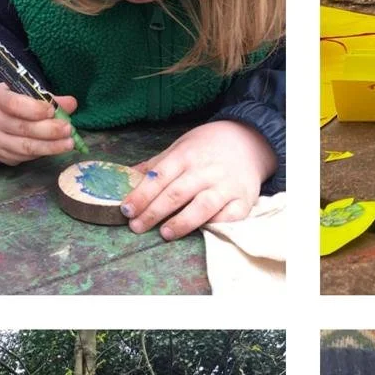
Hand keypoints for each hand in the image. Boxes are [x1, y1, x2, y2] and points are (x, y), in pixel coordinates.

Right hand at [0, 84, 79, 164]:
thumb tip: (71, 103)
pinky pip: (25, 157)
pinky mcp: (3, 156)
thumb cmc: (12, 103)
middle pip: (23, 128)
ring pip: (26, 147)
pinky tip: (55, 149)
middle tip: (68, 129)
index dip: (35, 109)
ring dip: (51, 147)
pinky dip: (43, 153)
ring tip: (69, 143)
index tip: (52, 111)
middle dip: (49, 130)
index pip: (14, 105)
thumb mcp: (25, 93)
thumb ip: (48, 98)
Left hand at [122, 119, 275, 240]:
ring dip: (182, 222)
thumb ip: (156, 165)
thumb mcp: (180, 147)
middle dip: (154, 212)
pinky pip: (229, 217)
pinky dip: (215, 225)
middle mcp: (206, 170)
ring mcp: (226, 185)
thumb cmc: (208, 147)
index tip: (127, 210)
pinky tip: (201, 233)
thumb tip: (126, 178)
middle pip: (176, 193)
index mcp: (186, 155)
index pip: (160, 177)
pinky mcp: (244, 200)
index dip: (142, 195)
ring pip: (202, 206)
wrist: (249, 141)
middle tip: (137, 227)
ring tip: (165, 233)